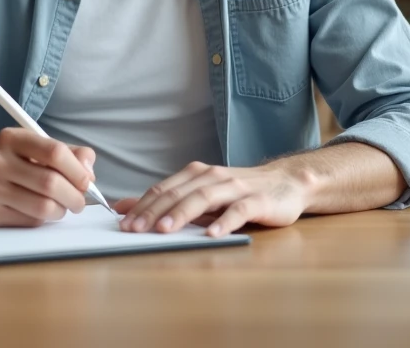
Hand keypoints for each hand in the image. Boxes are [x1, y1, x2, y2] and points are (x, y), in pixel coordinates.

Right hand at [0, 128, 95, 227]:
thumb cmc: (15, 164)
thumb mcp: (37, 148)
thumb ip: (69, 154)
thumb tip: (89, 172)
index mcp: (11, 138)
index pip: (54, 151)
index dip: (77, 169)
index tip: (87, 180)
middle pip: (50, 182)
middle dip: (74, 195)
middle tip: (80, 201)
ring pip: (43, 206)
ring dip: (61, 210)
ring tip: (62, 206)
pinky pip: (30, 221)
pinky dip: (44, 219)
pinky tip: (40, 211)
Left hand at [116, 162, 307, 236]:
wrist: (286, 183)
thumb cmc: (239, 193)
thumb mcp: (201, 195)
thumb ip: (167, 202)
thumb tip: (125, 208)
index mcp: (196, 175)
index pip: (164, 189)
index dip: (142, 205)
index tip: (122, 223)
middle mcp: (213, 177)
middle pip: (179, 193)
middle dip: (154, 211)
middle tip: (134, 229)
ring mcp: (235, 188)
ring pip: (204, 198)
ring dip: (182, 214)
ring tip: (164, 230)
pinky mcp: (258, 201)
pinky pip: (238, 211)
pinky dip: (224, 222)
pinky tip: (212, 235)